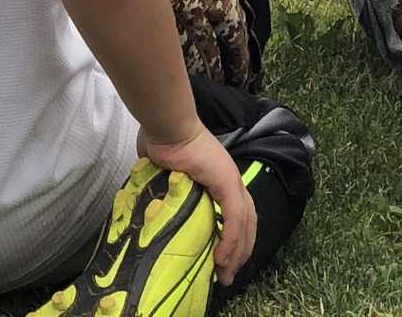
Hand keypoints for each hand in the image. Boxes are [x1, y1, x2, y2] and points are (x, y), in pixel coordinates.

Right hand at [137, 122, 256, 287]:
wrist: (166, 124)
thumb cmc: (162, 141)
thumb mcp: (166, 172)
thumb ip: (167, 188)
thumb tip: (154, 201)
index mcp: (220, 177)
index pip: (237, 214)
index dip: (234, 239)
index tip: (222, 261)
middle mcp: (231, 180)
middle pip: (247, 223)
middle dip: (239, 253)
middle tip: (226, 276)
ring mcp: (231, 180)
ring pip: (244, 225)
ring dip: (236, 253)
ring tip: (224, 274)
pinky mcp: (227, 183)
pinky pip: (233, 220)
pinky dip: (230, 241)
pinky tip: (221, 258)